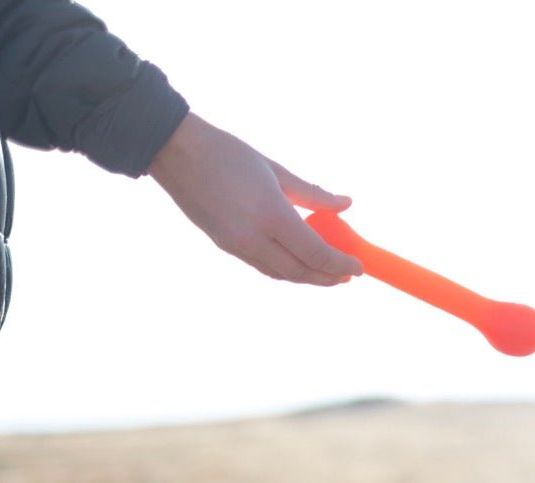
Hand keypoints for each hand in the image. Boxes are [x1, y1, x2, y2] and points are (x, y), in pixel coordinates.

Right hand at [148, 112, 362, 285]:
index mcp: (271, 215)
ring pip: (280, 273)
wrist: (176, 153)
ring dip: (307, 277)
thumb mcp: (276, 170)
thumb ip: (312, 194)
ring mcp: (236, 245)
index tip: (358, 266)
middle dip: (327, 278)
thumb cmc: (228, 154)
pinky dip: (285, 269)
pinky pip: (262, 266)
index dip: (340, 263)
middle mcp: (253, 237)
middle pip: (300, 272)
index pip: (315, 252)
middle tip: (346, 276)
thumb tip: (346, 205)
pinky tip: (297, 262)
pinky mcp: (225, 246)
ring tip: (327, 272)